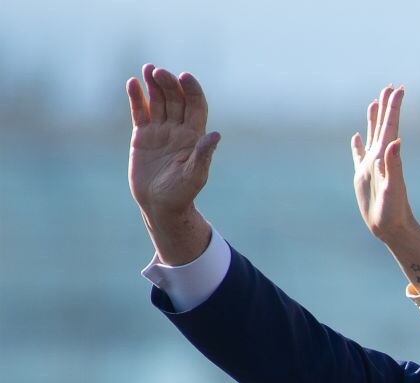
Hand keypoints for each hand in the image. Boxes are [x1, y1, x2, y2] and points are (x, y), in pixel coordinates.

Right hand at [127, 64, 218, 263]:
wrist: (160, 205)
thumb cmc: (182, 194)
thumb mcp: (195, 175)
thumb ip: (203, 154)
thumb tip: (216, 135)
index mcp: (194, 136)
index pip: (196, 106)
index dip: (192, 90)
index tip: (184, 77)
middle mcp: (178, 130)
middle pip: (176, 99)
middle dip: (169, 84)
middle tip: (159, 72)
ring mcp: (160, 131)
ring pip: (158, 101)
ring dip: (153, 85)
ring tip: (148, 69)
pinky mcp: (142, 136)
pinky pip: (140, 112)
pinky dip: (136, 98)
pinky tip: (132, 83)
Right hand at [351, 86, 417, 240]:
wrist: (390, 228)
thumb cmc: (393, 211)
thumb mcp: (393, 188)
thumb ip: (394, 165)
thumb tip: (395, 142)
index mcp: (386, 157)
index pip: (390, 126)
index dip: (394, 107)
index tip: (399, 88)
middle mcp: (380, 158)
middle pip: (383, 126)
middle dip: (386, 107)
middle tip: (390, 87)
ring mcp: (371, 166)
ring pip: (372, 136)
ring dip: (373, 119)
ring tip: (374, 102)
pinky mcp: (363, 176)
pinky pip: (359, 155)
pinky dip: (357, 144)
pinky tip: (357, 136)